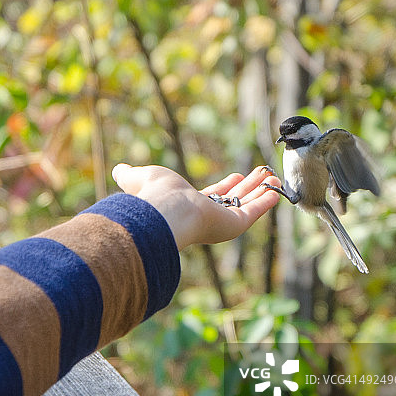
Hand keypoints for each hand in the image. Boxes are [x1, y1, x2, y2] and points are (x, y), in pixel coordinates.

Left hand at [112, 164, 279, 249]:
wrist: (163, 212)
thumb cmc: (151, 194)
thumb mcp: (138, 177)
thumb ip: (129, 175)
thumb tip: (118, 169)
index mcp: (188, 205)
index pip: (212, 197)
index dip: (224, 188)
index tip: (236, 177)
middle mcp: (206, 215)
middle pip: (233, 200)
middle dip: (247, 188)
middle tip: (261, 175)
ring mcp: (221, 221)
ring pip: (246, 204)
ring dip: (260, 191)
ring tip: (275, 178)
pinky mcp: (232, 226)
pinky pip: (253, 212)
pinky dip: (266, 202)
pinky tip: (277, 190)